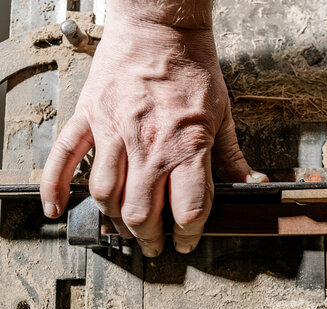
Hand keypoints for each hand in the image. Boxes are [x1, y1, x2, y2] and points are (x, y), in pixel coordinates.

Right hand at [40, 13, 266, 256]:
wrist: (160, 27)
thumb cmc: (193, 68)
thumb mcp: (223, 113)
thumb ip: (233, 156)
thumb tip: (253, 182)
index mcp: (187, 145)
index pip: (188, 210)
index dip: (189, 235)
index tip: (187, 240)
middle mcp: (149, 144)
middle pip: (143, 213)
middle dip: (151, 238)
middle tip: (156, 245)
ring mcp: (115, 131)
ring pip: (106, 195)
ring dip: (115, 220)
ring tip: (126, 228)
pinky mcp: (90, 117)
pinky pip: (63, 158)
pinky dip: (55, 188)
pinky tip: (57, 209)